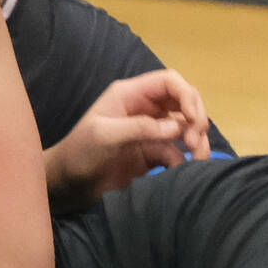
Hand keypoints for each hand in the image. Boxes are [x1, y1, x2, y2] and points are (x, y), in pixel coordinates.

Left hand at [45, 69, 212, 208]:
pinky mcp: (153, 154)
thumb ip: (140, 127)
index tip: (193, 120)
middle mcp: (145, 109)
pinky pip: (178, 151)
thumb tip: (177, 126)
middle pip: (184, 102)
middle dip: (196, 118)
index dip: (187, 95)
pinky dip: (187, 159)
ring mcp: (151, 132)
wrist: (69, 185)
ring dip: (197, 140)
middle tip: (194, 142)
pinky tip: (186, 170)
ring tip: (196, 158)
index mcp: (131, 94)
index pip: (169, 82)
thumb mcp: (104, 135)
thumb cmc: (80, 152)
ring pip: (186, 127)